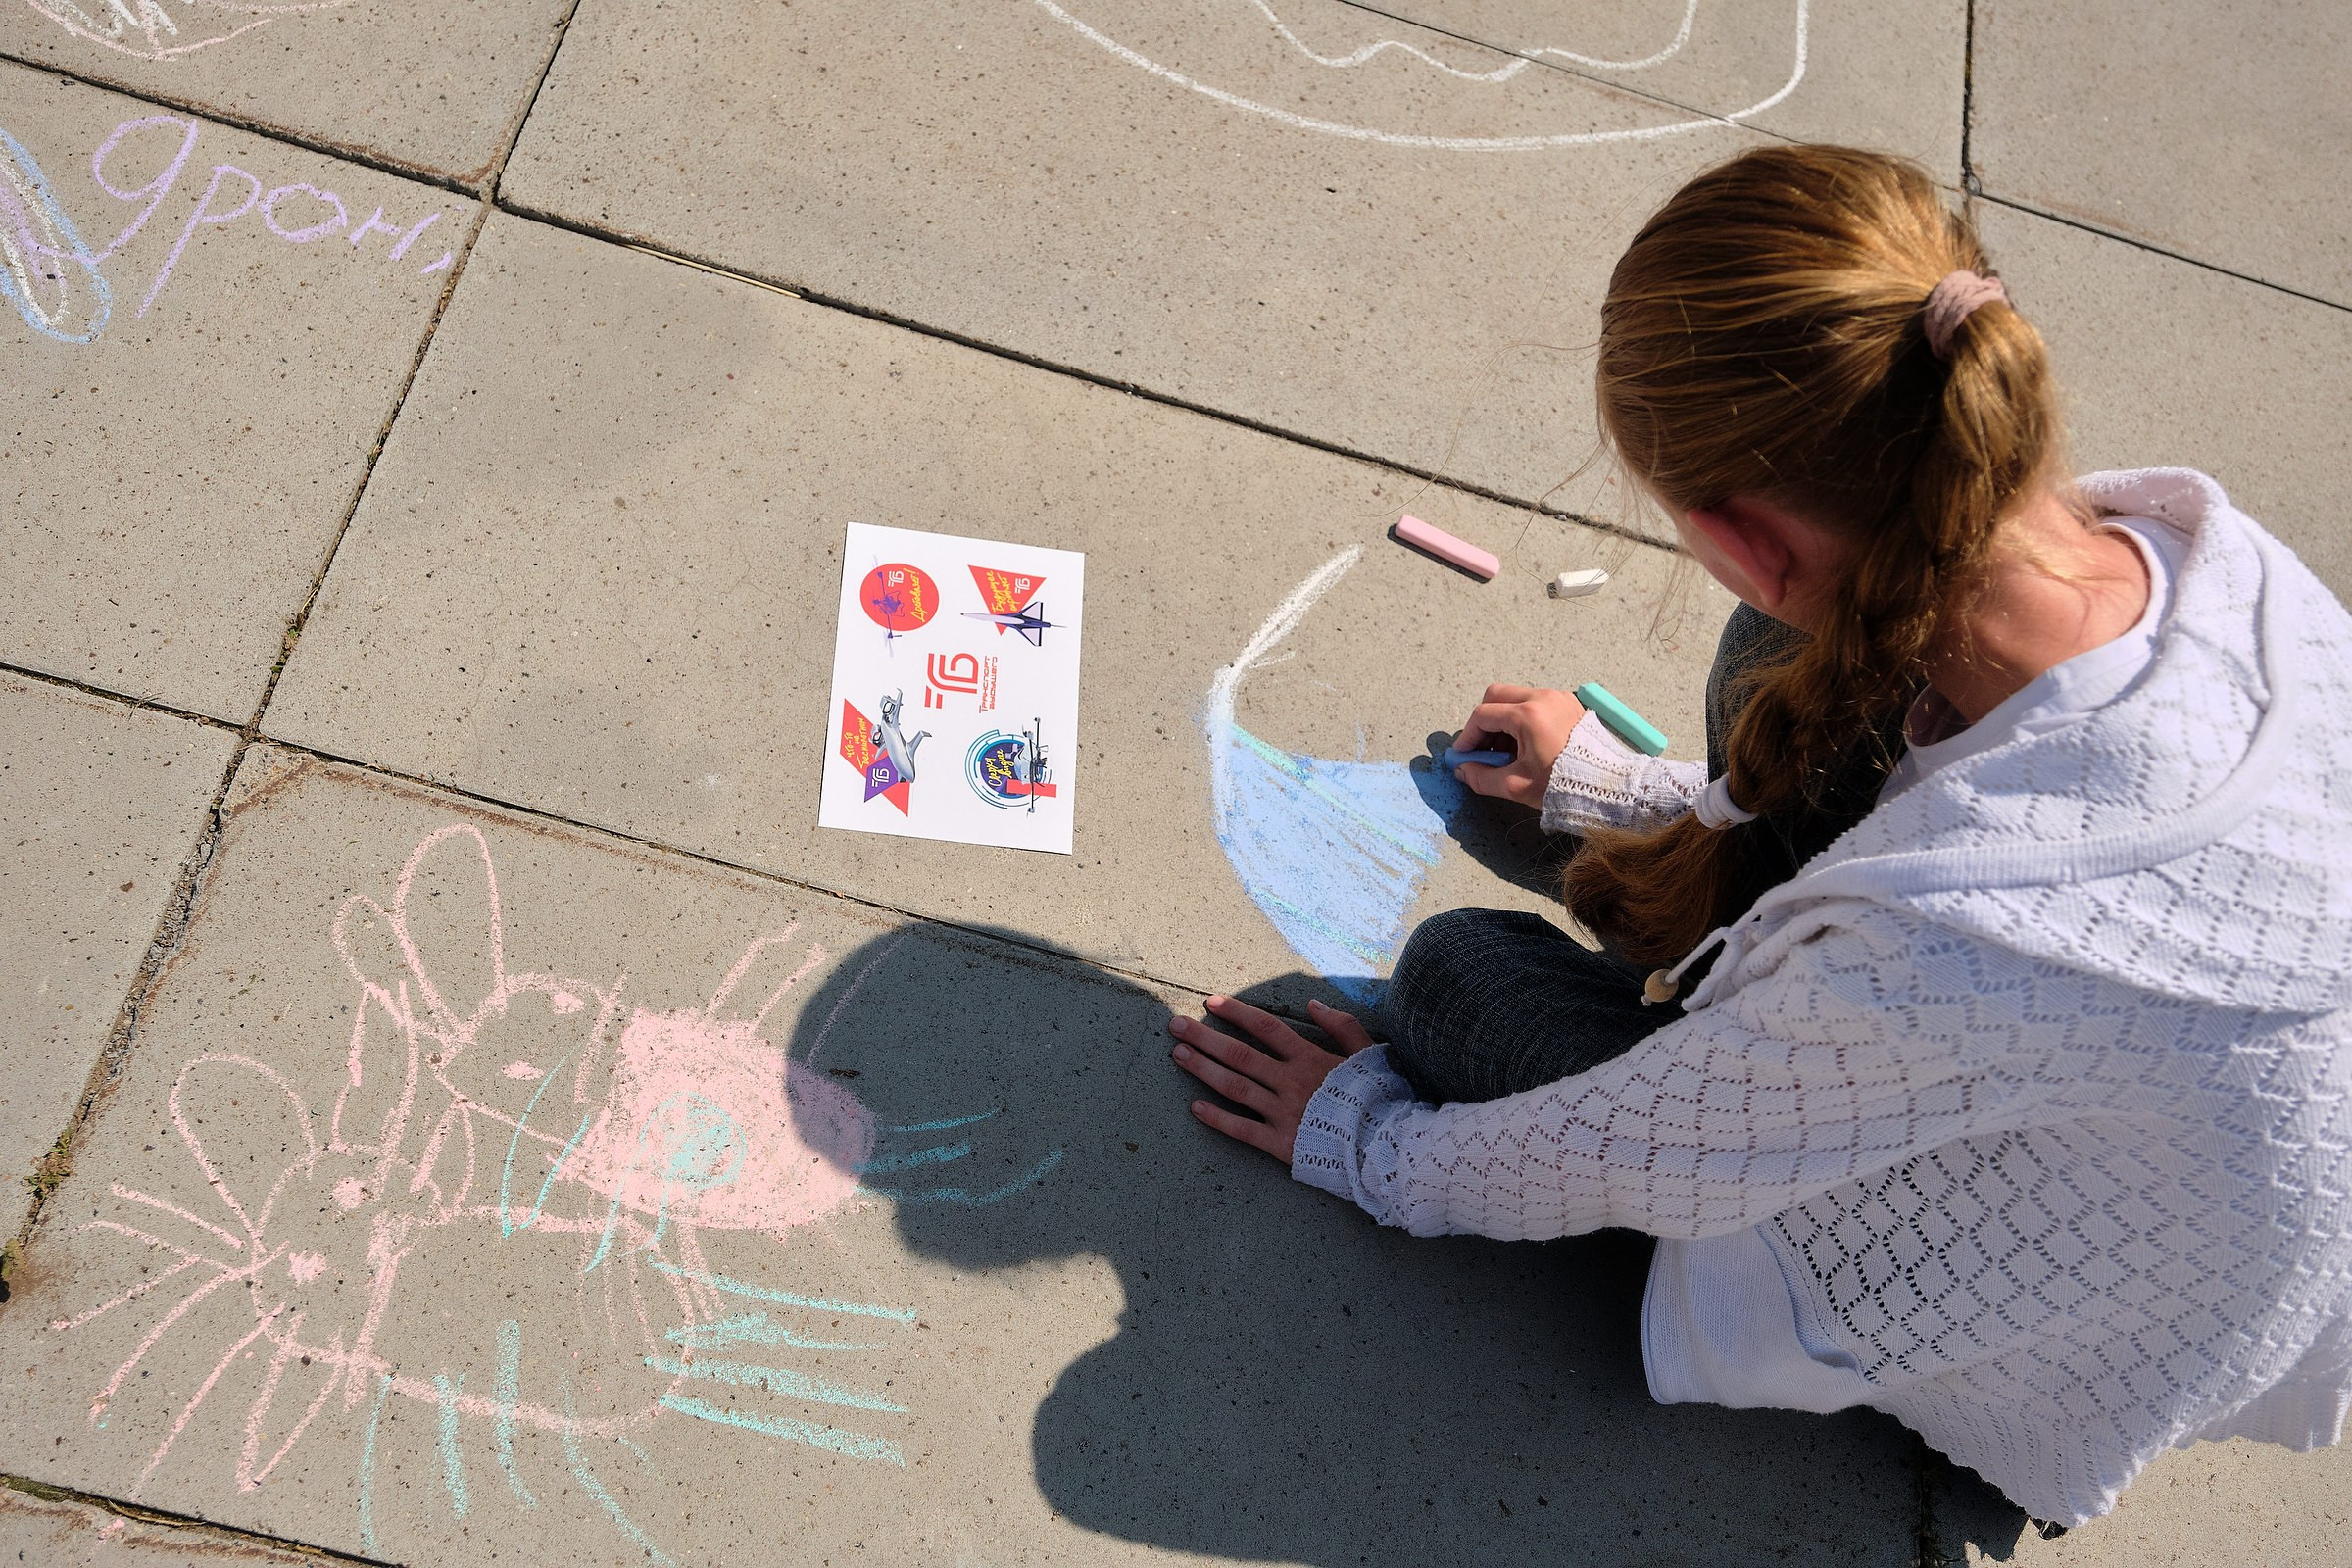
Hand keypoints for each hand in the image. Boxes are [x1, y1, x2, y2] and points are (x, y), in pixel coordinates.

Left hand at [1168, 996, 1374, 1164]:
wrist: (1388, 1148)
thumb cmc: (1380, 1099)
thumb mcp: (1369, 1054)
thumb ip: (1343, 1027)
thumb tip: (1314, 1005)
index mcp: (1310, 1059)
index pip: (1267, 1028)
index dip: (1237, 1012)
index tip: (1210, 1001)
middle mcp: (1291, 1082)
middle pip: (1240, 1055)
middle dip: (1205, 1037)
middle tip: (1175, 1024)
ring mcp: (1283, 1114)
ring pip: (1235, 1087)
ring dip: (1203, 1069)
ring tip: (1177, 1054)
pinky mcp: (1280, 1144)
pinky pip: (1242, 1130)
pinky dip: (1217, 1118)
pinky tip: (1194, 1107)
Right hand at [1452, 684, 1585, 806]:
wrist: (1606, 785)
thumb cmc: (1563, 785)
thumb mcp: (1516, 785)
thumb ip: (1482, 777)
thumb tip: (1463, 771)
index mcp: (1528, 715)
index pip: (1483, 715)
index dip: (1468, 736)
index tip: (1463, 755)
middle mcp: (1542, 698)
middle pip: (1497, 696)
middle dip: (1484, 721)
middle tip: (1482, 749)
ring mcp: (1558, 697)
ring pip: (1516, 698)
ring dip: (1503, 720)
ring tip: (1506, 751)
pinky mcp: (1569, 703)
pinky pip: (1536, 702)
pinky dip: (1523, 718)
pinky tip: (1525, 744)